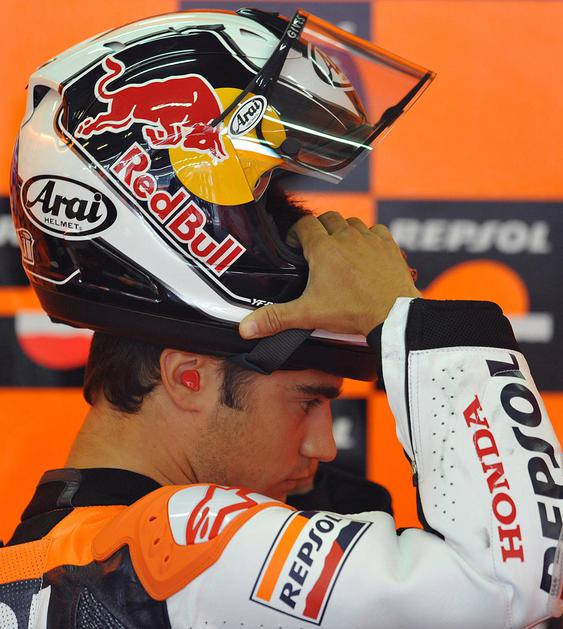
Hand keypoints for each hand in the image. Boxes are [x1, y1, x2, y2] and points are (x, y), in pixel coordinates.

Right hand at [239, 212, 421, 338]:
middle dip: (319, 229)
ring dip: (343, 230)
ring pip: (352, 221)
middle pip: (327, 218)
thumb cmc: (353, 311)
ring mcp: (369, 239)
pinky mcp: (388, 245)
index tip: (294, 246)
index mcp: (323, 248)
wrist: (393, 315)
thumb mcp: (308, 314)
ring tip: (339, 249)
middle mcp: (346, 237)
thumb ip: (275, 318)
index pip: (303, 225)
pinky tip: (365, 250)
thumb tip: (246, 328)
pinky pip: (376, 229)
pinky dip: (369, 236)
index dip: (295, 233)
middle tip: (315, 248)